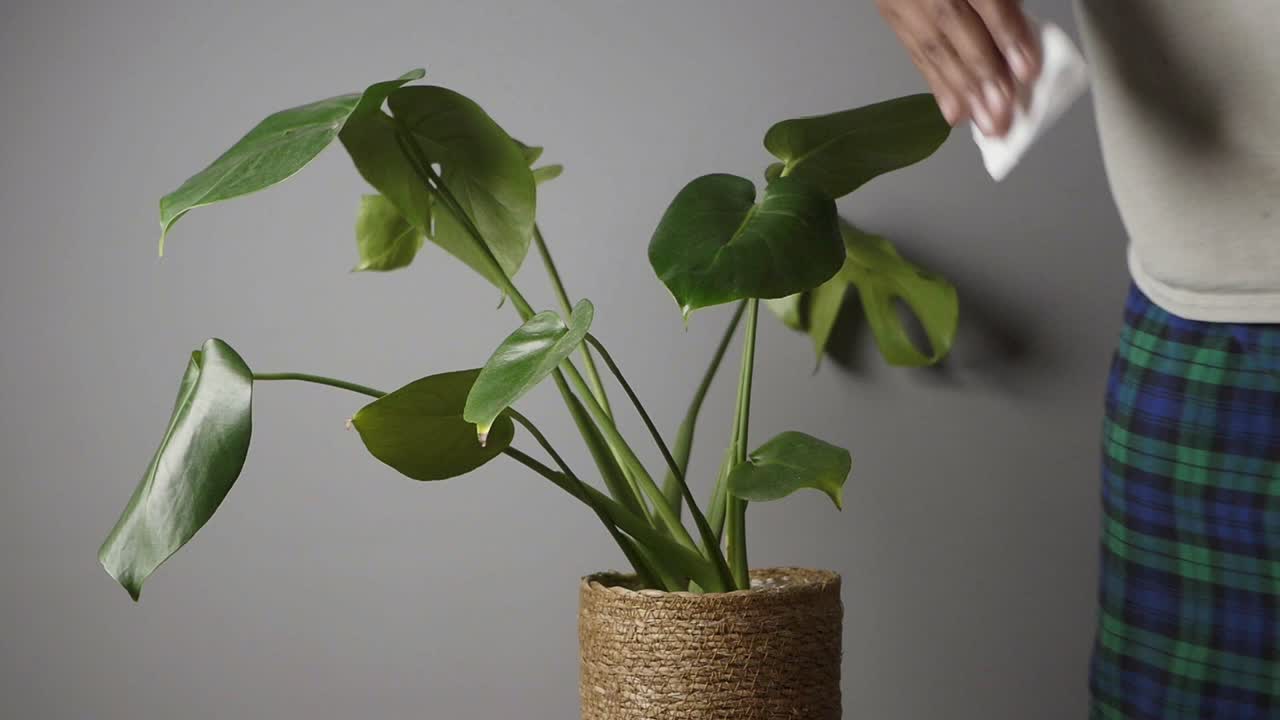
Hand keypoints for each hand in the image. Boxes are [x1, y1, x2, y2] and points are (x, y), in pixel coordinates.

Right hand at [875, 0, 1039, 135]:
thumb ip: (1002, 0)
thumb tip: (1022, 38)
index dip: (1005, 33)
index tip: (1026, 68)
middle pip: (951, 26)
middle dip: (981, 74)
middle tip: (1002, 112)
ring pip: (930, 46)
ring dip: (959, 90)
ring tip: (983, 121)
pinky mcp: (890, 12)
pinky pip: (915, 52)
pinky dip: (937, 84)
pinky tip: (954, 110)